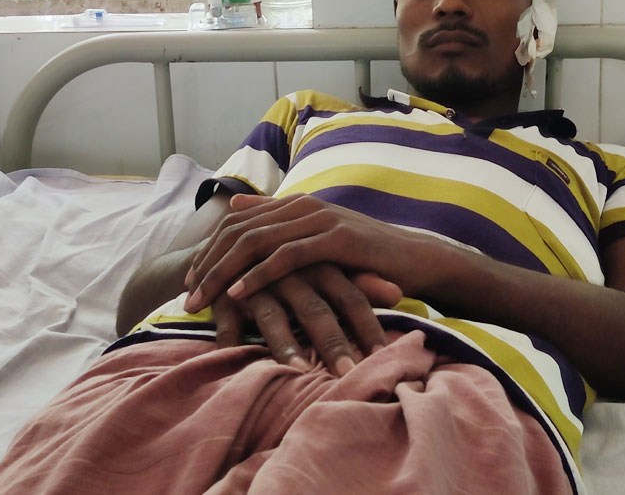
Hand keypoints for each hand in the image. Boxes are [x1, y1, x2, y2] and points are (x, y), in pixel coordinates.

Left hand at [184, 193, 428, 312]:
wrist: (415, 261)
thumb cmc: (366, 258)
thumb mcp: (316, 241)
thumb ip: (277, 222)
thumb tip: (236, 208)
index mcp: (295, 205)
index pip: (236, 224)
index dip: (208, 252)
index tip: (187, 284)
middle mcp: (303, 206)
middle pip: (238, 232)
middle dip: (207, 265)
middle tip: (186, 297)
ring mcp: (319, 219)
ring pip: (255, 243)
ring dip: (224, 273)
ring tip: (202, 300)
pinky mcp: (336, 239)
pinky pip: (286, 257)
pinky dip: (258, 275)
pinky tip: (238, 294)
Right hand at [210, 263, 401, 374]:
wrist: (227, 249)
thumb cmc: (287, 268)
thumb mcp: (323, 271)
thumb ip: (360, 282)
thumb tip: (399, 292)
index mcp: (318, 265)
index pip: (350, 297)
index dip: (367, 326)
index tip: (384, 357)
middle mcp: (290, 273)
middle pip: (315, 309)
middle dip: (334, 343)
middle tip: (351, 375)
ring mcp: (256, 285)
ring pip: (274, 317)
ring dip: (289, 347)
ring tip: (304, 375)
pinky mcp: (225, 297)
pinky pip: (230, 324)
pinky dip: (237, 345)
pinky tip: (245, 367)